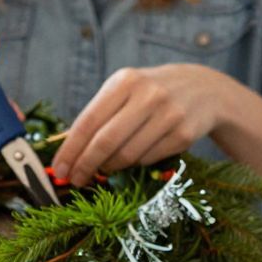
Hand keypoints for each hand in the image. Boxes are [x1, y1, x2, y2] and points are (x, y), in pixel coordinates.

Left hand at [50, 65, 228, 186]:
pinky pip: (148, 160)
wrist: (203, 90)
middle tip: (74, 179)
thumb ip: (99, 114)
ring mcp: (169, 116)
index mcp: (125, 81)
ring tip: (104, 166)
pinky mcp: (183, 135)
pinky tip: (132, 158)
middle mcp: (148, 96)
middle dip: (85, 165)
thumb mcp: (125, 90)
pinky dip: (134, 164)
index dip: (70, 149)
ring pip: (127, 155)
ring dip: (110, 166)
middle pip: (106, 141)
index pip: (88, 121)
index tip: (58, 169)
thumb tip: (68, 151)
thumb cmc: (151, 92)